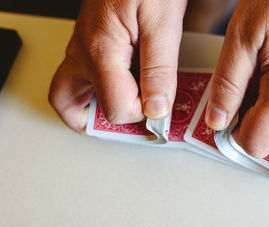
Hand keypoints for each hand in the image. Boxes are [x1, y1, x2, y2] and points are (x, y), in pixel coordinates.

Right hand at [49, 0, 186, 132]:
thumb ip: (159, 70)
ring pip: (71, 92)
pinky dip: (101, 91)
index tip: (161, 114)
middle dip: (98, 123)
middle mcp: (83, 52)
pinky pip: (85, 77)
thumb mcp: (163, 22)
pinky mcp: (89, 43)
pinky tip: (127, 89)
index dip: (140, 116)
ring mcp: (82, 48)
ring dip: (95, 109)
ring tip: (127, 113)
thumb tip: (157, 108)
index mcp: (101, 50)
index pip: (114, 107)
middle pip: (70, 105)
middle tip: (128, 127)